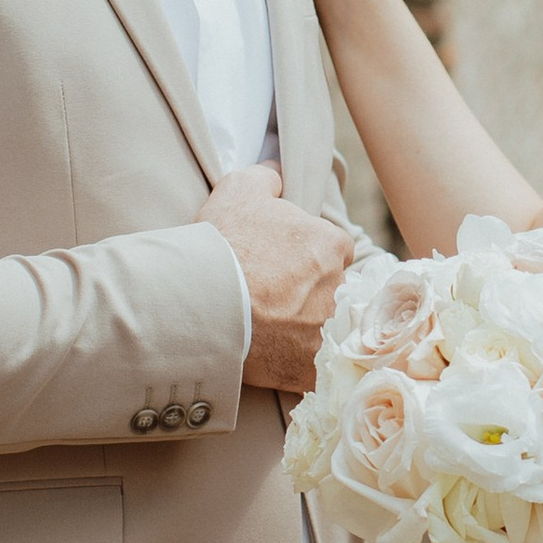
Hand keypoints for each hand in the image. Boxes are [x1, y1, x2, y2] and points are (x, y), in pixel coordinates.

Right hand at [203, 162, 351, 392]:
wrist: (203, 306)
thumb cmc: (223, 245)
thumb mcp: (239, 189)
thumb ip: (268, 176)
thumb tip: (281, 172)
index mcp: (331, 244)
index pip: (329, 248)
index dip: (303, 255)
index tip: (279, 265)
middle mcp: (339, 287)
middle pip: (328, 288)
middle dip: (306, 292)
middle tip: (270, 297)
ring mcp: (328, 332)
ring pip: (322, 327)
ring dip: (302, 327)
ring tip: (265, 328)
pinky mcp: (313, 369)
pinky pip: (315, 367)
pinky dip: (298, 364)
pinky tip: (273, 359)